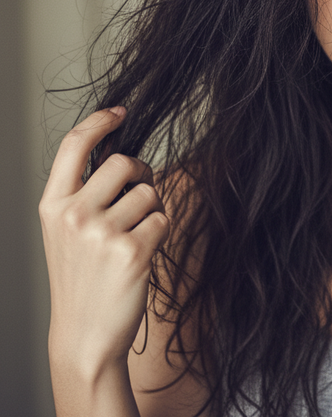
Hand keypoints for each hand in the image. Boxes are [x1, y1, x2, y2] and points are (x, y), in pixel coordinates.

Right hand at [39, 108, 170, 377]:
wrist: (84, 334)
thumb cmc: (82, 277)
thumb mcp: (65, 231)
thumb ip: (84, 192)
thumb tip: (120, 154)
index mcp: (52, 205)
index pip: (74, 145)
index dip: (100, 121)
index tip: (120, 112)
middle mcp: (72, 214)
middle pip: (123, 162)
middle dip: (141, 173)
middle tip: (140, 194)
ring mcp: (101, 233)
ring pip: (149, 192)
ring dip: (153, 207)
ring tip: (136, 234)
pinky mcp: (132, 250)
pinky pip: (163, 218)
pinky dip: (161, 231)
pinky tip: (143, 253)